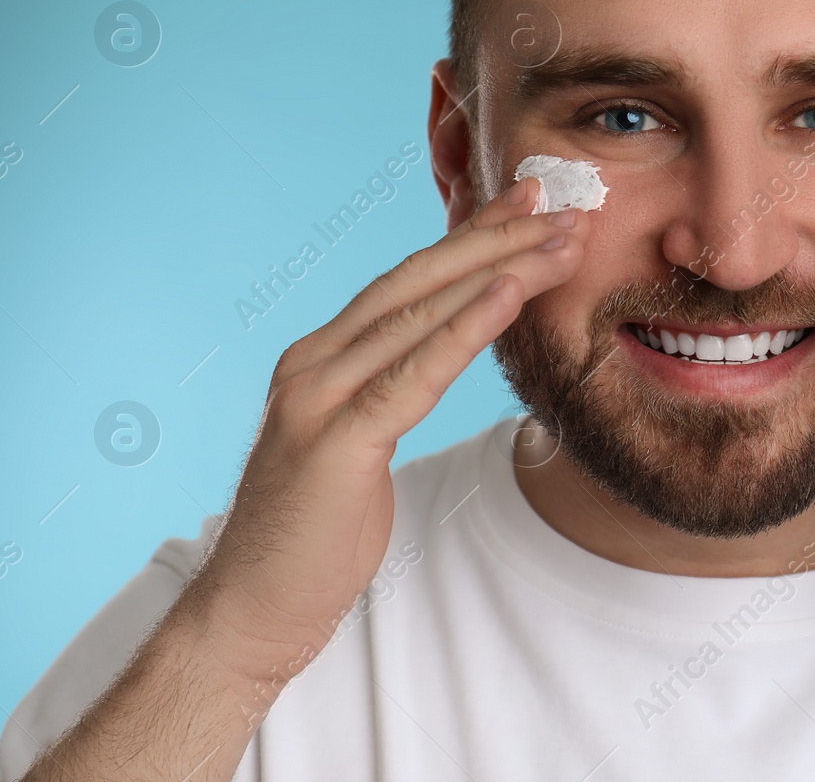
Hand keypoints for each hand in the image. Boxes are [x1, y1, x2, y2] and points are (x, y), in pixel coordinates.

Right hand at [188, 177, 585, 690]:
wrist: (252, 609)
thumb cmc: (314, 531)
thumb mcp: (357, 440)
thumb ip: (387, 390)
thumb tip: (437, 357)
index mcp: (321, 357)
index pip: (408, 281)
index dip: (471, 237)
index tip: (529, 205)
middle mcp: (314, 362)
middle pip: (419, 280)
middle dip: (497, 237)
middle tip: (562, 205)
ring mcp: (318, 397)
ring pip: (423, 314)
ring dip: (501, 270)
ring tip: (561, 240)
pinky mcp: (336, 441)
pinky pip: (415, 373)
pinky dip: (467, 328)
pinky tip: (508, 293)